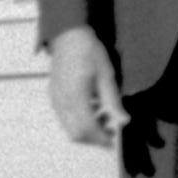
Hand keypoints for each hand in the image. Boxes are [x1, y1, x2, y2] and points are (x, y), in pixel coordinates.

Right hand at [48, 26, 125, 145]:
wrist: (67, 36)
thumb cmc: (90, 52)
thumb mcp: (106, 75)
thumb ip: (113, 101)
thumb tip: (124, 121)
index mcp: (76, 96)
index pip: (87, 128)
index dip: (100, 138)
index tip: (112, 141)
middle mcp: (61, 102)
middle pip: (75, 133)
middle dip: (93, 138)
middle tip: (109, 132)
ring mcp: (55, 99)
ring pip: (68, 127)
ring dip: (86, 129)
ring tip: (103, 117)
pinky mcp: (53, 96)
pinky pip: (64, 117)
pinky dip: (78, 120)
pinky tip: (92, 108)